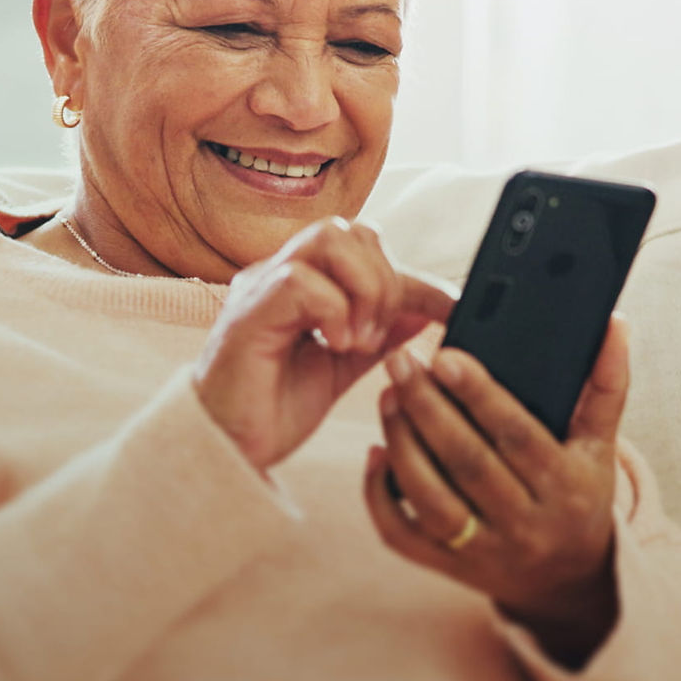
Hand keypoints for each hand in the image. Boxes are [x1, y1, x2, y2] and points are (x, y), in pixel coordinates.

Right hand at [193, 218, 455, 472]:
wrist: (227, 450)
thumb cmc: (273, 410)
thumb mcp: (342, 368)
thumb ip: (380, 334)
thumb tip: (426, 307)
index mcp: (302, 284)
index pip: (367, 252)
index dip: (415, 278)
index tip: (453, 309)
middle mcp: (278, 275)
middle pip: (350, 230)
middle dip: (385, 280)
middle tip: (381, 336)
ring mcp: (259, 287)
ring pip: (328, 239)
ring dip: (363, 289)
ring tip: (360, 340)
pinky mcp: (247, 312)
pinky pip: (300, 280)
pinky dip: (334, 311)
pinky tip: (334, 347)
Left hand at [364, 316, 630, 666]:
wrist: (568, 580)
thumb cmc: (579, 494)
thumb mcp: (600, 446)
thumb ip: (606, 385)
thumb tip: (613, 324)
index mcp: (566, 489)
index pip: (518, 437)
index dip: (480, 396)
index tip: (445, 355)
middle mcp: (525, 526)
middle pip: (467, 465)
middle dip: (428, 409)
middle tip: (400, 362)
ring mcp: (483, 552)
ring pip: (430, 499)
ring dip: (402, 444)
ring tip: (387, 396)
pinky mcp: (446, 568)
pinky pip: (401, 535)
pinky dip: (379, 494)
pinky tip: (375, 451)